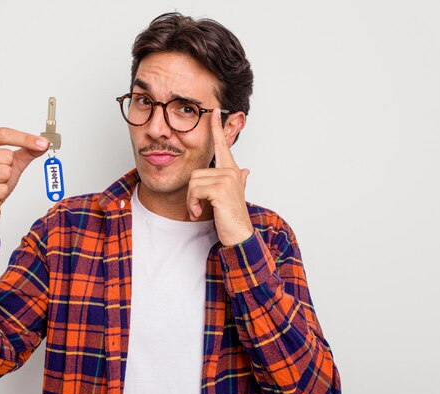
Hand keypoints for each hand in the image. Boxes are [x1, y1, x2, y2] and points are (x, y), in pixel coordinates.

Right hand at [0, 127, 48, 227]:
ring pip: (4, 172)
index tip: (43, 143)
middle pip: (6, 155)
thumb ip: (27, 150)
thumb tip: (43, 143)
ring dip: (5, 180)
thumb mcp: (11, 161)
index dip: (25, 138)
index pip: (2, 134)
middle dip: (9, 167)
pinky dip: (1, 192)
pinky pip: (1, 188)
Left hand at [187, 110, 252, 245]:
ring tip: (200, 210)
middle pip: (195, 172)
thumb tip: (247, 170)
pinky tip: (199, 212)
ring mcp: (227, 179)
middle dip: (192, 193)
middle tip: (197, 207)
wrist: (238, 234)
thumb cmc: (232, 216)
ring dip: (192, 200)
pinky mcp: (221, 189)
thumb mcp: (233, 195)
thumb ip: (239, 181)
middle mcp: (231, 171)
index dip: (218, 128)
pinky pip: (195, 191)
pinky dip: (193, 204)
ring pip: (193, 182)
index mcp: (232, 170)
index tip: (214, 112)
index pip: (223, 145)